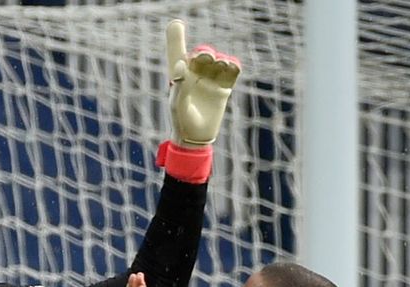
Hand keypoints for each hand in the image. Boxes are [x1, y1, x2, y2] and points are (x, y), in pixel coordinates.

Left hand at [166, 20, 240, 146]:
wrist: (197, 139)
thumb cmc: (182, 123)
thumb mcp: (177, 105)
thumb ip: (179, 85)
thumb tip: (181, 65)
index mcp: (179, 76)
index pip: (177, 52)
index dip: (176, 37)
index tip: (176, 23)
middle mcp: (195, 74)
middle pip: (202, 54)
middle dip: (204, 52)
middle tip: (205, 57)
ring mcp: (211, 80)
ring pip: (218, 60)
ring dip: (219, 59)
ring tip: (219, 64)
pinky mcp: (225, 87)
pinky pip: (232, 70)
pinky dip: (233, 65)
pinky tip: (231, 67)